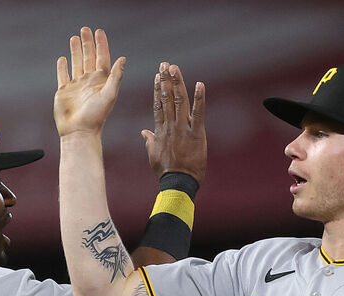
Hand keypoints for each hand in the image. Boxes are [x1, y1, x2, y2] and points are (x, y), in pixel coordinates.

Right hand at [54, 27, 125, 137]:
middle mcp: (89, 81)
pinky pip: (63, 76)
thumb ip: (116, 76)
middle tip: (85, 29)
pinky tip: (63, 59)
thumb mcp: (109, 95)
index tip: (99, 31)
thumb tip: (123, 58)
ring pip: (76, 63)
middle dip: (87, 43)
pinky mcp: (64, 92)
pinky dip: (62, 67)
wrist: (78, 132)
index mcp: (101, 81)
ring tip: (74, 38)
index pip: (102, 57)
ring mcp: (76, 86)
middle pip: (89, 57)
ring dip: (76, 51)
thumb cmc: (96, 117)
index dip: (101, 44)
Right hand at [141, 63, 205, 182]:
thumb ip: (149, 141)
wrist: (177, 182)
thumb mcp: (153, 155)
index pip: (158, 105)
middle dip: (166, 80)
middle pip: (167, 99)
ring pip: (179, 101)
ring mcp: (183, 129)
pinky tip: (200, 84)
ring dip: (177, 83)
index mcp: (160, 130)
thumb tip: (144, 132)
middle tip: (165, 65)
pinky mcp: (196, 133)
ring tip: (175, 68)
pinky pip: (198, 113)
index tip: (157, 76)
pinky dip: (200, 98)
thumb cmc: (165, 171)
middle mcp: (170, 126)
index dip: (158, 89)